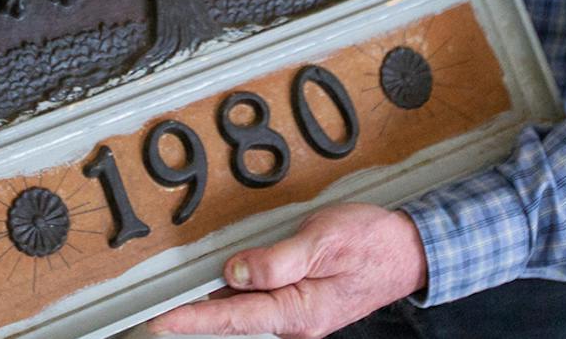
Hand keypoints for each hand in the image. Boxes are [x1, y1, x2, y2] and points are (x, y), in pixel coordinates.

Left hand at [146, 203, 427, 337]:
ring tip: (184, 293)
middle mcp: (295, 320)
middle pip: (234, 315)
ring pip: (247, 307)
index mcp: (298, 310)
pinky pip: (262, 299)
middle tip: (157, 307)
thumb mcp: (323, 241)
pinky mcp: (301, 302)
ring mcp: (298, 313)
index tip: (159, 323)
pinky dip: (240, 290)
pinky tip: (227, 280)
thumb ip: (277, 260)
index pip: (233, 318)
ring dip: (218, 299)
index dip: (192, 320)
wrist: (408, 250)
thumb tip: (234, 273)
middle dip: (198, 310)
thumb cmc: (372, 242)